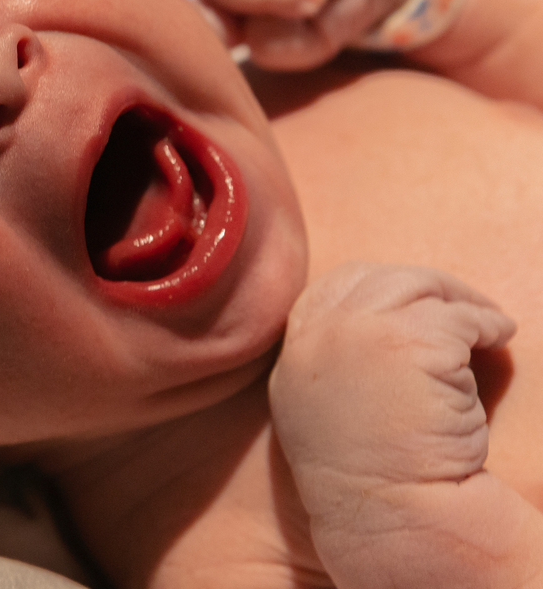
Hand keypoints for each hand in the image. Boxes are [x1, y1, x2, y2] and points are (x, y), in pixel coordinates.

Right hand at [269, 263, 515, 584]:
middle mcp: (317, 338)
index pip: (332, 289)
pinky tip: (500, 340)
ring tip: (488, 325)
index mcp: (295, 356)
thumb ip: (336, 359)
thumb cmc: (369, 475)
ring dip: (461, 303)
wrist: (388, 515)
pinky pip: (459, 319)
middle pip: (376, 279)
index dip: (378, 287)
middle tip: (465, 306)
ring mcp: (356, 334)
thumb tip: (379, 321)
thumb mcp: (326, 406)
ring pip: (418, 289)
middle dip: (427, 286)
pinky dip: (487, 325)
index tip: (412, 301)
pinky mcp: (407, 342)